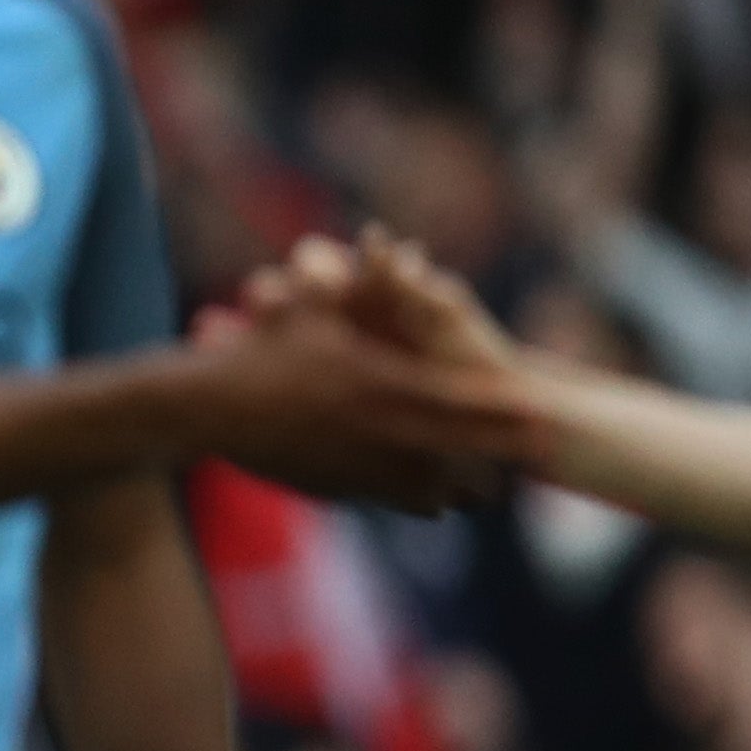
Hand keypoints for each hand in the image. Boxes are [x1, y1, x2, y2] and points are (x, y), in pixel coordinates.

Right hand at [178, 289, 537, 511]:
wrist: (207, 410)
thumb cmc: (260, 350)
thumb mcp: (316, 311)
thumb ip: (362, 287)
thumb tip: (395, 245)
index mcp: (379, 385)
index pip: (460, 402)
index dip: (504, 411)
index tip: (543, 414)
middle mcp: (374, 432)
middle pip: (456, 449)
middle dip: (502, 454)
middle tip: (540, 457)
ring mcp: (353, 465)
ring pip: (426, 485)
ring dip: (463, 485)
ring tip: (493, 490)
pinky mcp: (332, 487)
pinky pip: (389, 499)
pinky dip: (419, 500)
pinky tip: (438, 505)